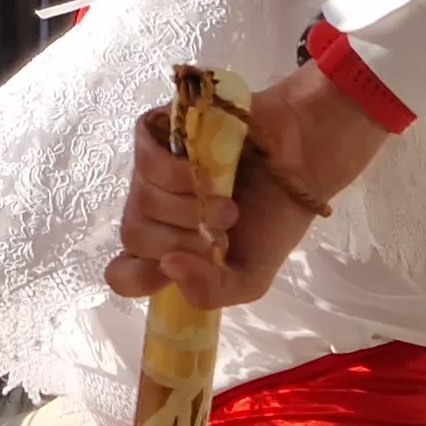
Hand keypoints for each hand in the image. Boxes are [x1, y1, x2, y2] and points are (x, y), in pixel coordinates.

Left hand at [105, 64, 385, 308]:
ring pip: (140, 202)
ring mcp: (152, 173)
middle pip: (134, 236)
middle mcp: (153, 212)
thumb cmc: (273, 219)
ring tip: (227, 206)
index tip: (176, 267)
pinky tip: (206, 176)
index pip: (122, 273)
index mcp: (168, 249)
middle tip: (221, 234)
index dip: (139, 277)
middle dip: (181, 241)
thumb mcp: (250, 277)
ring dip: (191, 211)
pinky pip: (147, 163)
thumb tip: (168, 266)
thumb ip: (211, 291)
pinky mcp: (157, 134)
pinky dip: (177, 177)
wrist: (302, 163)